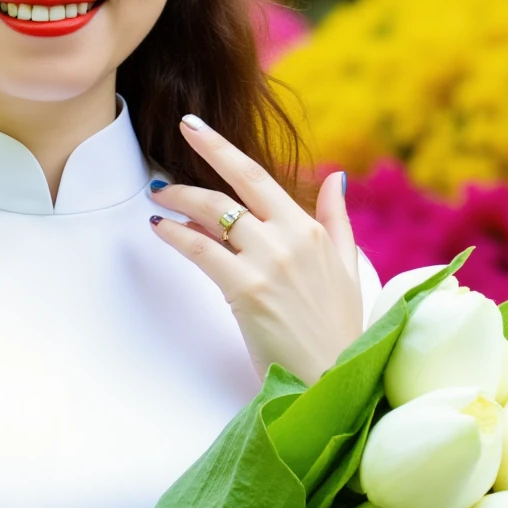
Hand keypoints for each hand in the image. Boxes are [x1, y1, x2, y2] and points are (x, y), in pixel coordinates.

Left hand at [149, 115, 363, 383]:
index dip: (222, 149)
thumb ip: (336, 221)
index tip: (196, 129)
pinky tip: (159, 226)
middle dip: (198, 158)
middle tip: (166, 154)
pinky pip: (201, 249)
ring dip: (179, 201)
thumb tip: (335, 178)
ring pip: (213, 214)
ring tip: (159, 197)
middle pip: (232, 187)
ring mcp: (267, 262)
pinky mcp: (246, 290)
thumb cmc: (337, 331)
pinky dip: (175, 234)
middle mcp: (289, 238)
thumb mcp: (348, 267)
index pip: (260, 176)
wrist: (331, 378)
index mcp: (310, 230)